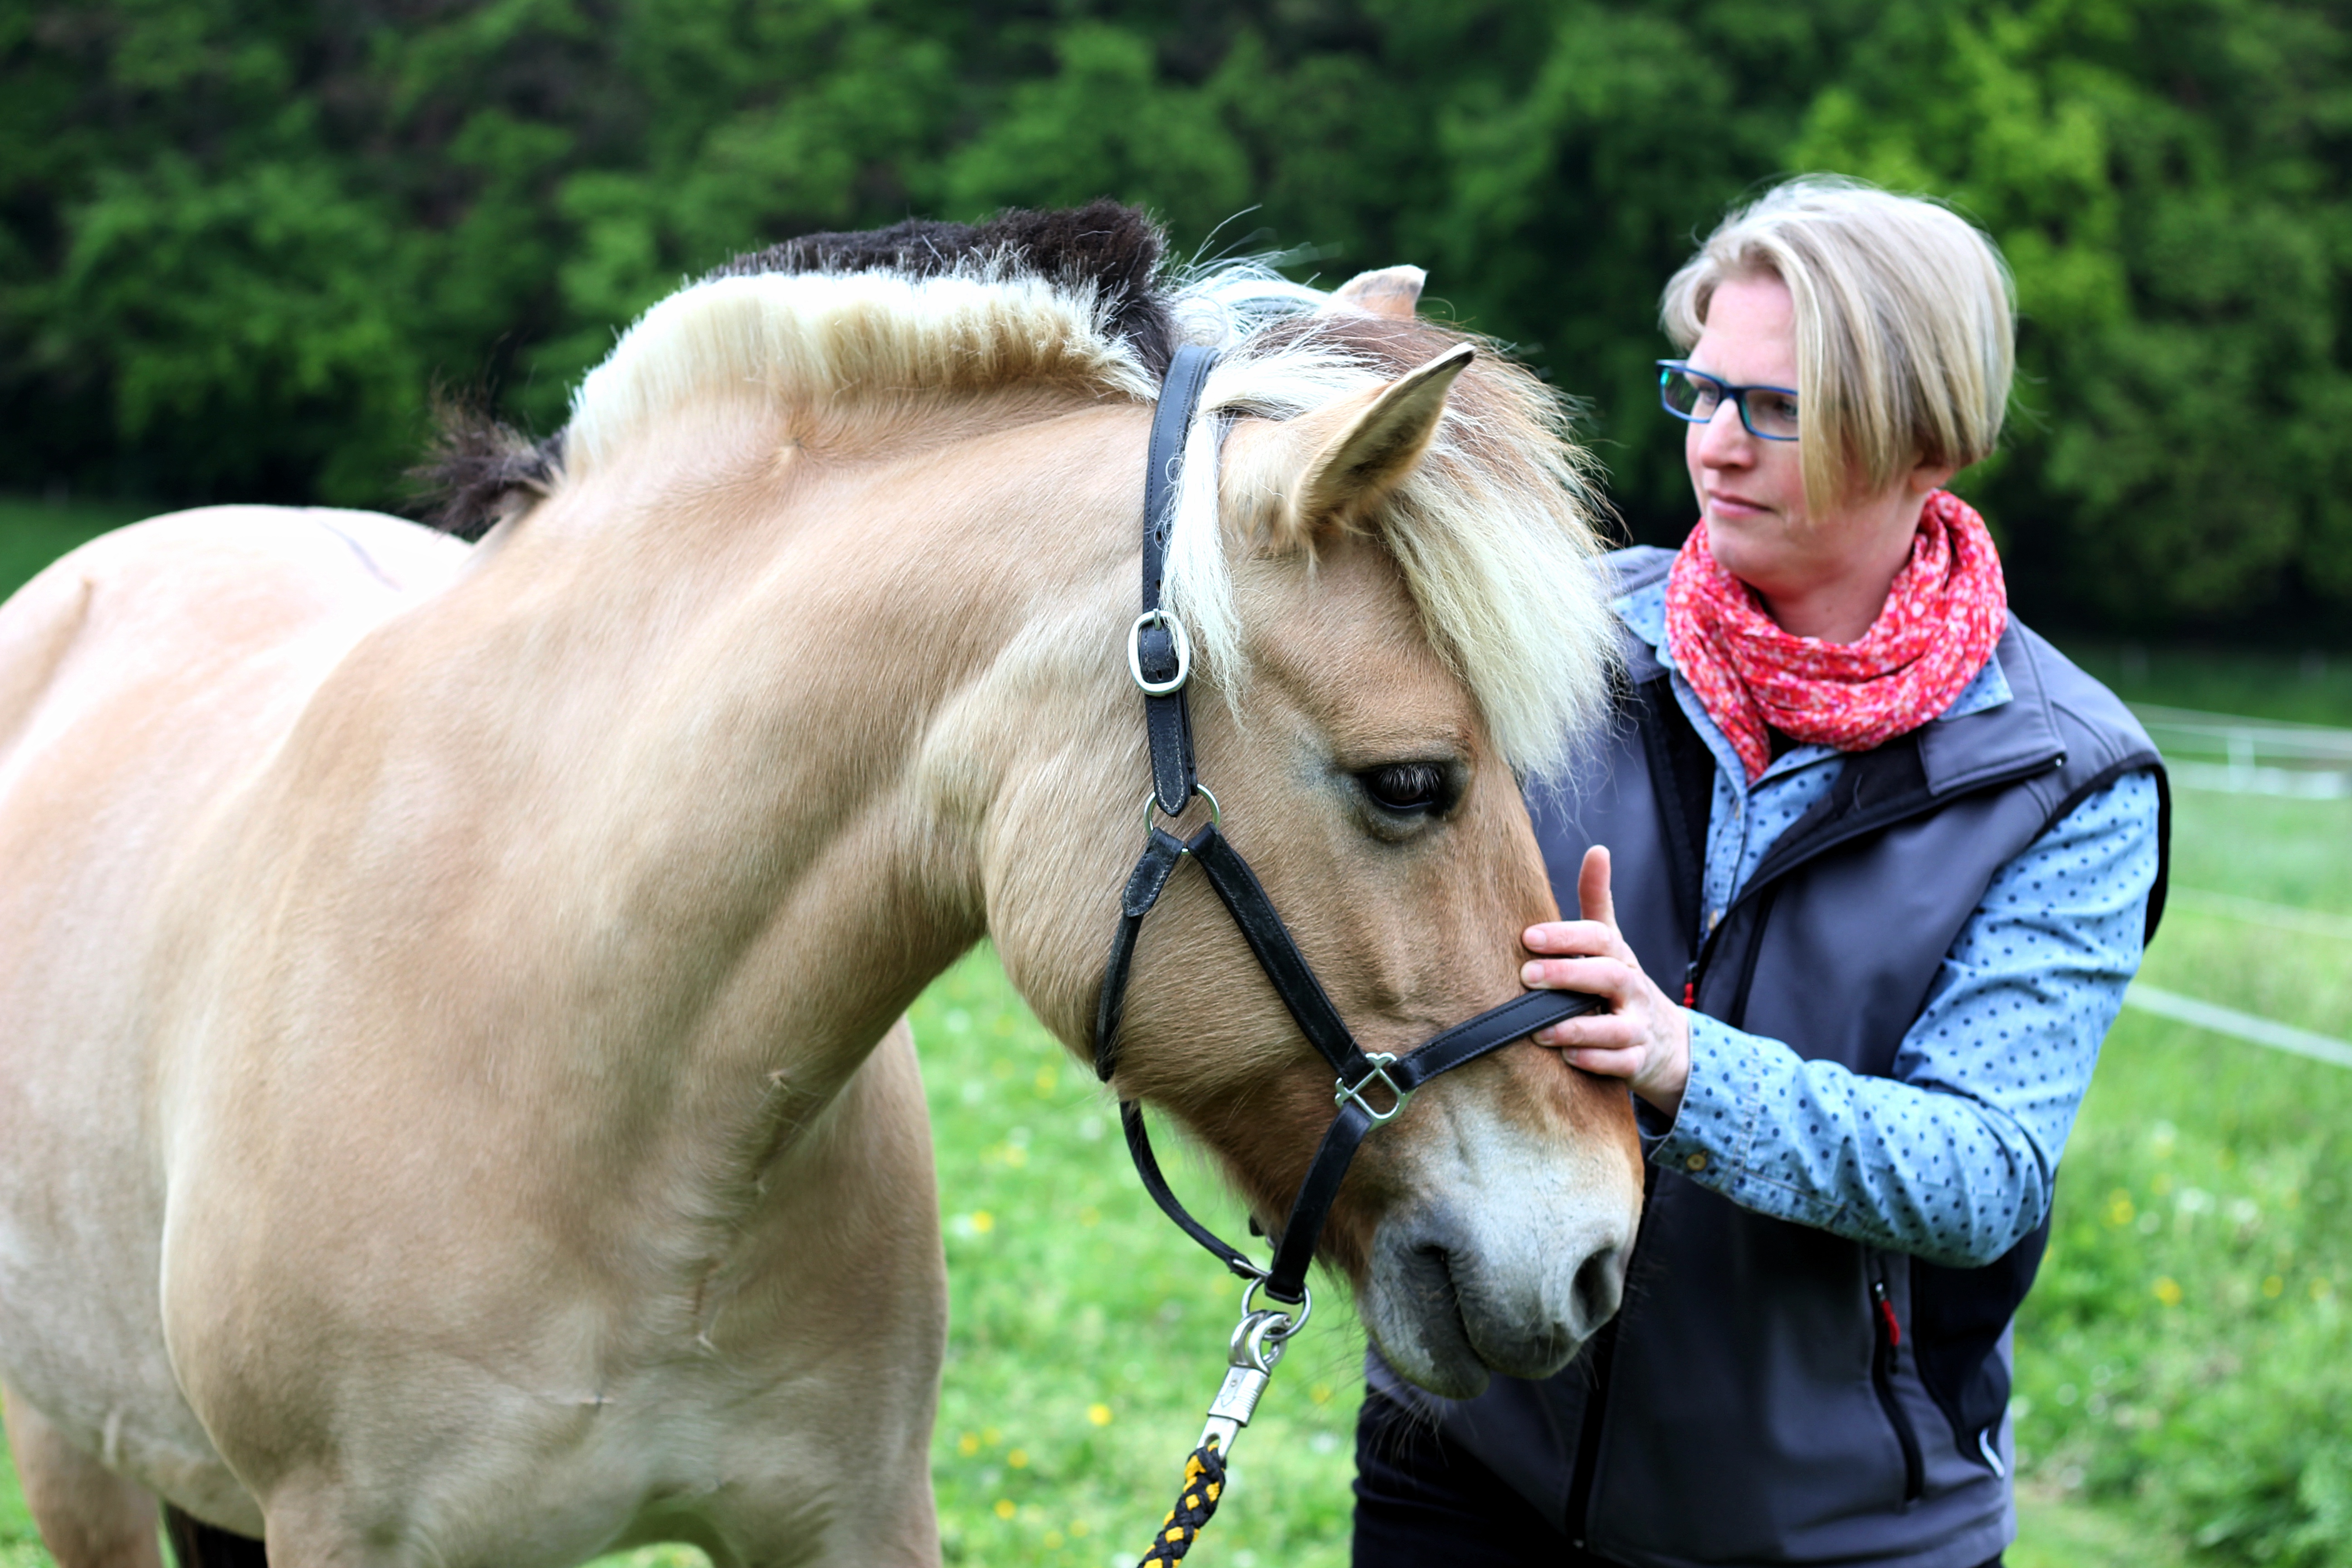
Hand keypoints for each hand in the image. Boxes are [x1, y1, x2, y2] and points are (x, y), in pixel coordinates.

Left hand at [1522, 845, 1690, 1116]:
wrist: (1667, 1042)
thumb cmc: (1623, 984)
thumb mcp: (1612, 944)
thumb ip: (1597, 901)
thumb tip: (1597, 850)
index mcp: (1620, 958)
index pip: (1600, 938)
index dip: (1567, 935)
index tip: (1528, 936)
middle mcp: (1632, 990)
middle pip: (1608, 977)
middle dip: (1568, 975)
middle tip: (1527, 975)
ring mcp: (1638, 1028)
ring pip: (1614, 1028)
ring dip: (1577, 1027)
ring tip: (1539, 1029)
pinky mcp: (1637, 1062)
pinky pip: (1620, 1064)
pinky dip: (1595, 1061)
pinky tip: (1568, 1057)